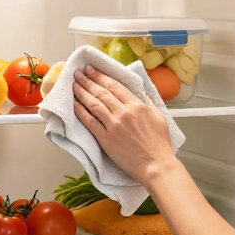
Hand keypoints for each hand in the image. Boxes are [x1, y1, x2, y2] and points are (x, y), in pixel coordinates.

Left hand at [73, 65, 177, 185]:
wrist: (155, 165)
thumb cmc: (159, 144)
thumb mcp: (158, 116)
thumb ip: (148, 102)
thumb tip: (141, 93)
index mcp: (137, 105)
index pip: (115, 86)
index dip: (101, 76)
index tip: (92, 70)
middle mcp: (124, 112)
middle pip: (102, 92)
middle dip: (88, 80)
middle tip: (79, 73)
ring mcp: (114, 125)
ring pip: (94, 104)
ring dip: (82, 93)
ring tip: (74, 85)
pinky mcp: (106, 139)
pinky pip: (90, 122)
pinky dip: (81, 112)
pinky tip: (74, 105)